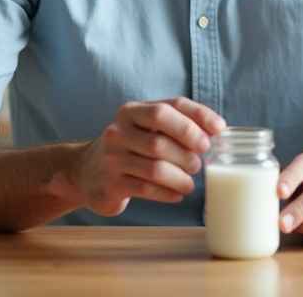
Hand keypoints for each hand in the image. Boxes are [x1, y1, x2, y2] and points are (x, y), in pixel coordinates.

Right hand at [68, 97, 224, 215]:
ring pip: (155, 167)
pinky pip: (145, 189)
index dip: (197, 117)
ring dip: (180, 176)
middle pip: (161, 139)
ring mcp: (112, 157)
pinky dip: (167, 193)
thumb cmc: (129, 146)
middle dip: (188, 152)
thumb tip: (217, 129)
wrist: (84, 171)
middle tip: (200, 162)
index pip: (169, 107)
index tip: (218, 130)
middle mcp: (119, 130)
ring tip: (190, 182)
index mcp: (133, 111)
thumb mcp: (146, 127)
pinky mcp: (111, 183)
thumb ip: (177, 123)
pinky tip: (177, 194)